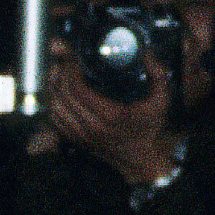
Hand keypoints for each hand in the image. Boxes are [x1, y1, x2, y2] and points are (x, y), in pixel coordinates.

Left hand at [46, 42, 183, 186]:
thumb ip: (157, 75)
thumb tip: (147, 54)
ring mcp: (81, 135)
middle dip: (59, 73)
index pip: (77, 89)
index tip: (72, 56)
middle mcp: (91, 127)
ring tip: (58, 70)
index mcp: (110, 116)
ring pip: (55, 107)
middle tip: (62, 58)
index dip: (70, 69)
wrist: (140, 160)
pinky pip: (56, 119)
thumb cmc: (149, 129)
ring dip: (53, 87)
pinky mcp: (75, 140)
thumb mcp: (161, 102)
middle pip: (63, 95)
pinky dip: (54, 102)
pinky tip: (58, 91)